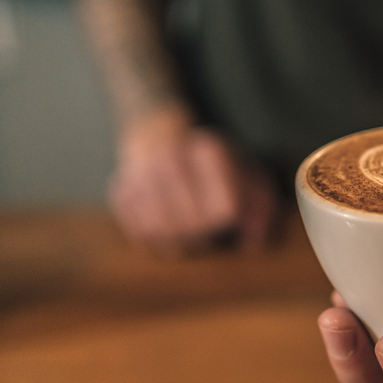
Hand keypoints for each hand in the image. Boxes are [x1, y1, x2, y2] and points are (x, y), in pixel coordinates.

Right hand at [109, 107, 279, 253]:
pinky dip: (158, 241)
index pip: (227, 208)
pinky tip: (168, 226)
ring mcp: (142, 175)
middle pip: (196, 225)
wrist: (158, 136)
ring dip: (182, 241)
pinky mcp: (121, 193)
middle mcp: (172, 157)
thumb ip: (262, 208)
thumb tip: (254, 245)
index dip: (234, 219)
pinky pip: (142, 236)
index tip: (232, 212)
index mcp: (210, 151)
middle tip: (210, 225)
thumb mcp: (249, 176)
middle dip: (208, 234)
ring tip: (190, 229)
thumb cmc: (212, 166)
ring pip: (166, 233)